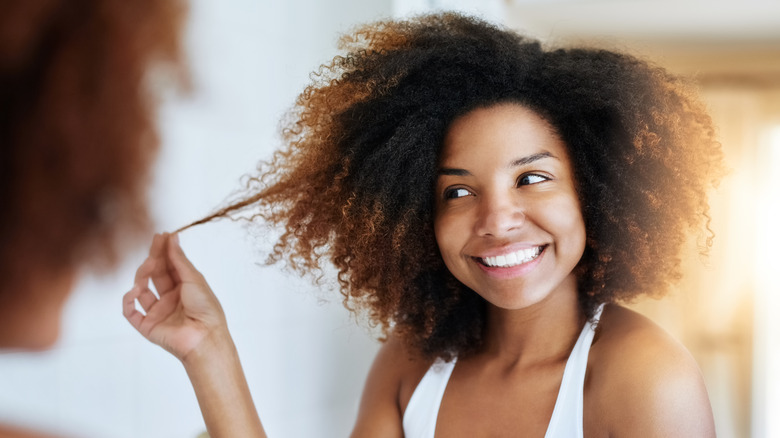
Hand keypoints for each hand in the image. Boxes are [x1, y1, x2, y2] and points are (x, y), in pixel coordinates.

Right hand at [123, 233, 226, 360]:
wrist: (205, 337)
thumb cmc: (206, 309)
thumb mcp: (194, 279)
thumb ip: (179, 259)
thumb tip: (172, 237)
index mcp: (184, 288)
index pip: (169, 266)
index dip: (164, 251)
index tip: (160, 235)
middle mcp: (170, 299)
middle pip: (155, 275)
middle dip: (153, 259)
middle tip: (154, 246)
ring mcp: (157, 312)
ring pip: (140, 290)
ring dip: (141, 277)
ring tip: (149, 267)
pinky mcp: (147, 326)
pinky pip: (130, 311)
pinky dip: (128, 299)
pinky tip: (135, 290)